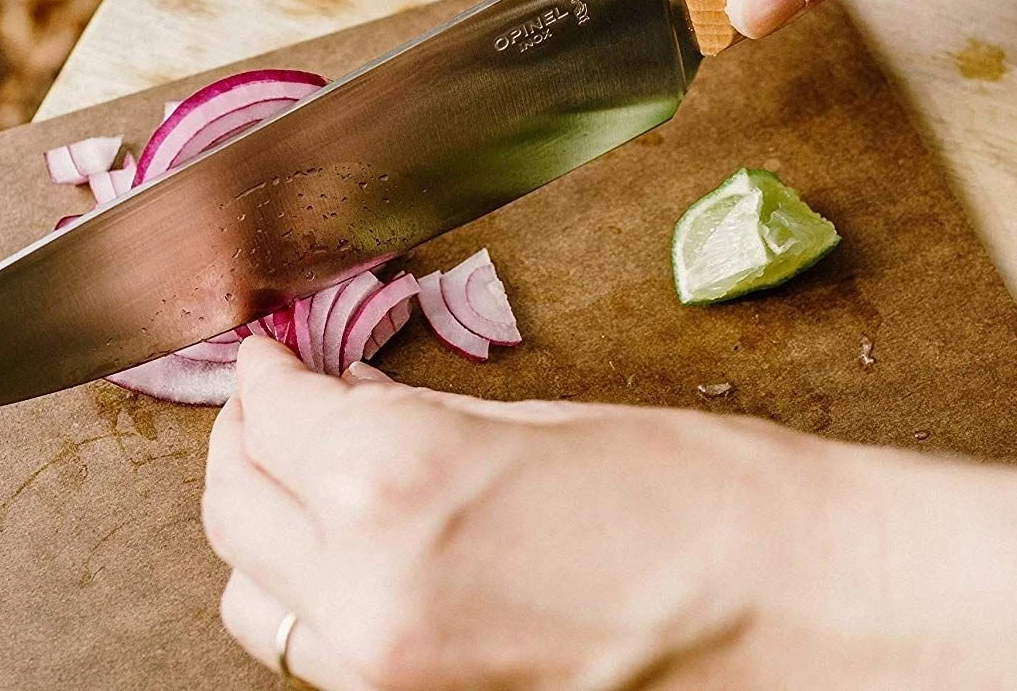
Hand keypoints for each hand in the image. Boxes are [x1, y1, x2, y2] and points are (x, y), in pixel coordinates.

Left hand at [203, 339, 1016, 688]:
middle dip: (246, 440)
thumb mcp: (528, 419)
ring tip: (308, 476)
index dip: (264, 371)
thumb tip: (339, 401)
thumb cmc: (693, 497)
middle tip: (277, 403)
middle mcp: (366, 590)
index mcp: (394, 482)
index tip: (275, 356)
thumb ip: (405, 419)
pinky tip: (354, 545)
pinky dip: (313, 594)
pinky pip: (315, 649)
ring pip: (253, 595)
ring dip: (266, 525)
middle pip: (232, 507)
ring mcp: (381, 671)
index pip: (266, 412)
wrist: (784, 600)